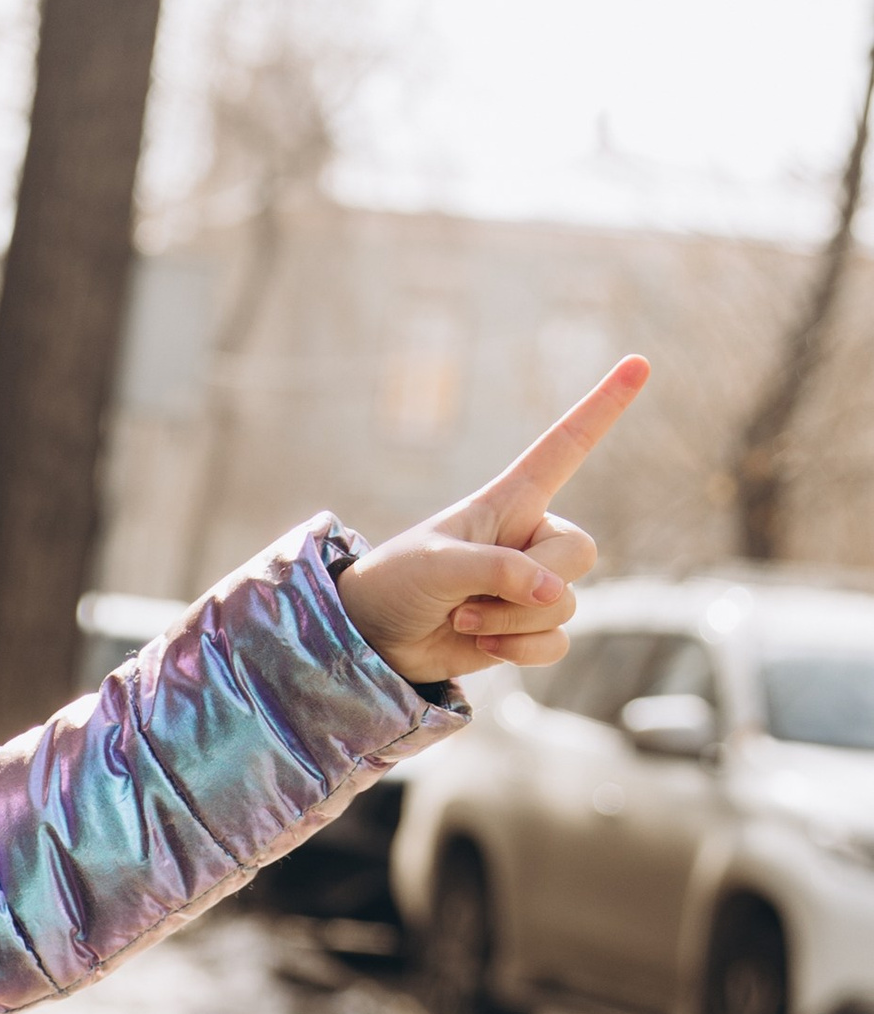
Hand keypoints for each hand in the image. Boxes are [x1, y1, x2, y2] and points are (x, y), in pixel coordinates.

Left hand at [336, 356, 650, 685]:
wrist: (373, 640)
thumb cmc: (398, 583)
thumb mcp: (440, 565)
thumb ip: (499, 572)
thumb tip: (556, 595)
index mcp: (509, 500)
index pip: (566, 446)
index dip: (603, 407)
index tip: (639, 363)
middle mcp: (529, 537)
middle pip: (579, 552)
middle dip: (531, 583)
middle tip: (469, 596)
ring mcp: (531, 585)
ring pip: (565, 604)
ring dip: (510, 621)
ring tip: (461, 617)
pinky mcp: (527, 629)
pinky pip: (557, 641)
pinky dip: (521, 650)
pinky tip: (482, 644)